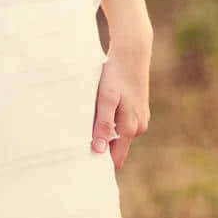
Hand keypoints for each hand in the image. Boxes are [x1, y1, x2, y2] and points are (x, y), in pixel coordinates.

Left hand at [90, 41, 151, 169]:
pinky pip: (122, 124)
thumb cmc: (116, 75)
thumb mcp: (106, 98)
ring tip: (84, 129)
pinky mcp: (138, 110)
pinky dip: (111, 123)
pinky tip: (98, 114)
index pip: (116, 157)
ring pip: (119, 135)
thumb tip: (99, 150)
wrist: (132, 53)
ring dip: (105, 133)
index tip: (82, 163)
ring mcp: (140, 119)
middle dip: (101, 148)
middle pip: (117, 147)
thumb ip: (103, 124)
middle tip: (77, 147)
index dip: (100, 162)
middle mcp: (139, 127)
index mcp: (131, 128)